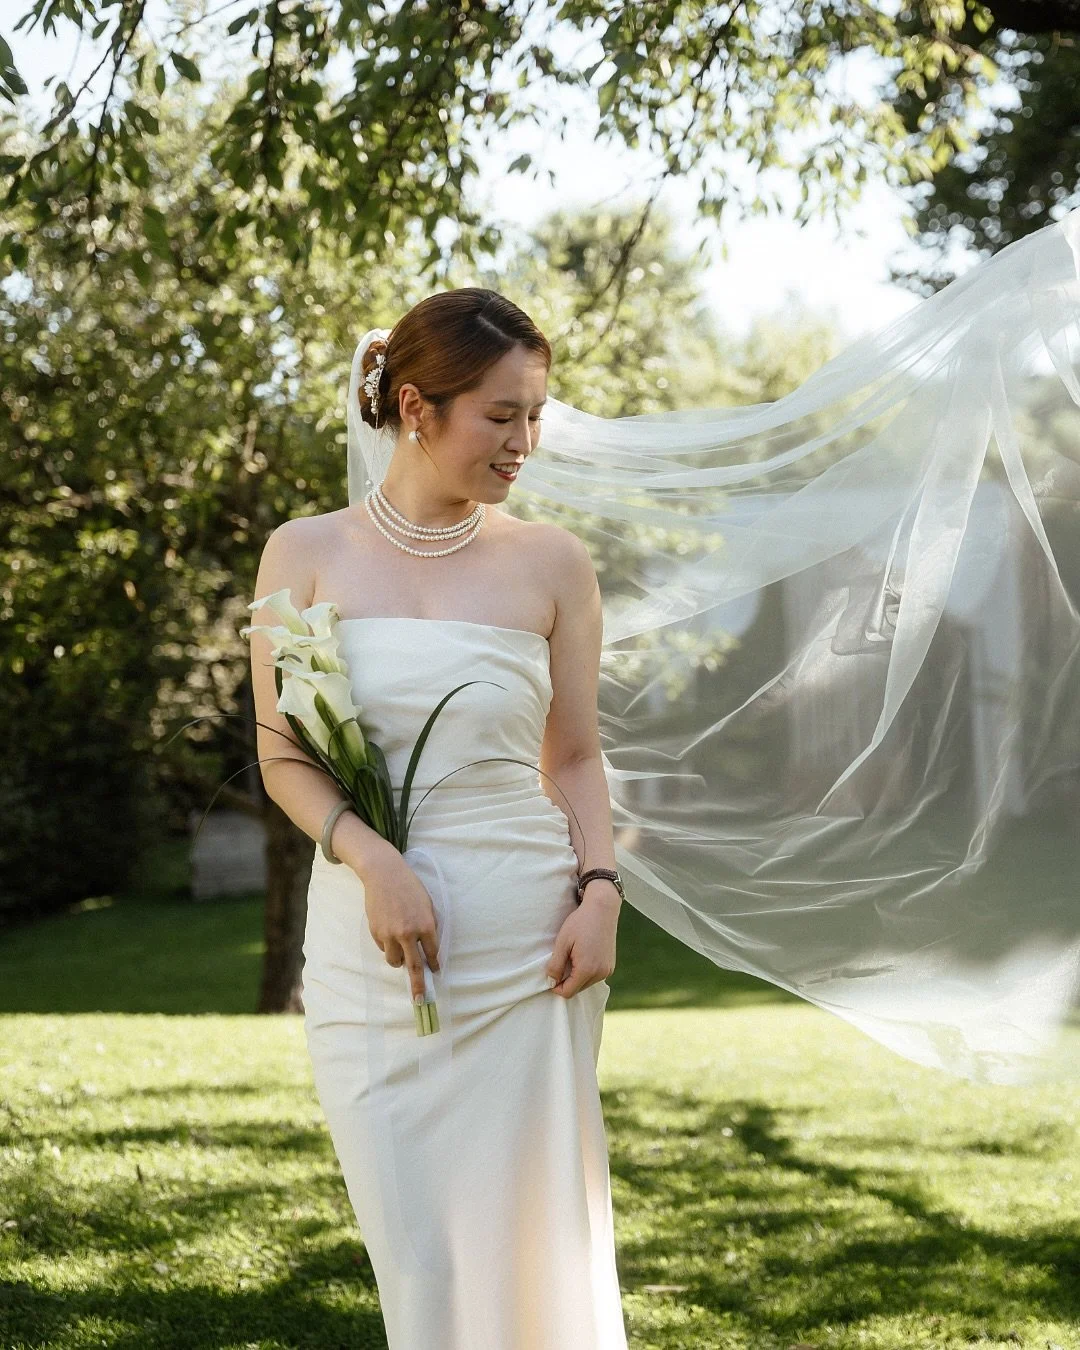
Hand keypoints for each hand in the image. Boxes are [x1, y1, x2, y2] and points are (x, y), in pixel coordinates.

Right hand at [355, 843, 440, 1003]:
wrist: (384, 875)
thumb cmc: (409, 887)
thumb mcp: (427, 904)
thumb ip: (429, 925)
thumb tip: (429, 947)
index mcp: (426, 925)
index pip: (432, 953)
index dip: (434, 964)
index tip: (435, 973)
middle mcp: (408, 933)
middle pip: (414, 967)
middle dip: (418, 986)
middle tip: (420, 1001)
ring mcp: (390, 934)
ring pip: (395, 961)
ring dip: (399, 960)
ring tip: (401, 950)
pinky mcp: (376, 933)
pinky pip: (383, 948)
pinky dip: (388, 946)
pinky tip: (389, 930)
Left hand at [546, 885, 619, 997]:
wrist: (602, 908)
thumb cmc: (580, 923)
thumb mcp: (562, 942)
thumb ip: (555, 965)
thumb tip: (551, 982)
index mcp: (586, 969)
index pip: (568, 992)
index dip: (556, 987)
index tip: (550, 975)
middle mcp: (600, 974)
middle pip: (577, 989)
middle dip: (566, 981)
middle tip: (560, 962)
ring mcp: (607, 970)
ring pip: (586, 984)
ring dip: (576, 977)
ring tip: (572, 956)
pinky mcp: (610, 966)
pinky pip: (595, 977)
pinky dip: (586, 972)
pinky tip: (582, 956)